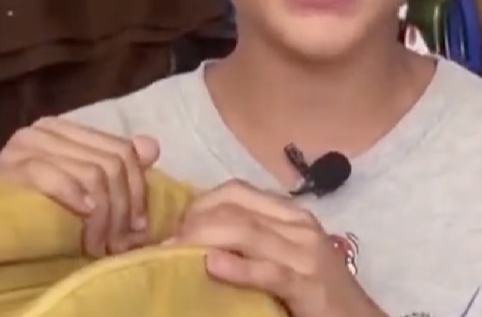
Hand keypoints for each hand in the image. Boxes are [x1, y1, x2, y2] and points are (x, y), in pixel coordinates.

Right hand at [0, 117, 159, 256]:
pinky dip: (72, 198)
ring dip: (101, 217)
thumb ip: (115, 165)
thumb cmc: (32, 209)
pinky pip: (52, 176)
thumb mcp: (80, 187)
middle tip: (117, 244)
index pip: (122, 150)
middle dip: (120, 209)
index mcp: (65, 129)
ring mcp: (24, 145)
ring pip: (91, 173)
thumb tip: (152, 147)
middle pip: (111, 164)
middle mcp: (45, 130)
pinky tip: (81, 218)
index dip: (138, 190)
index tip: (138, 227)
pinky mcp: (7, 166)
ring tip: (98, 246)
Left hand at [170, 180, 383, 316]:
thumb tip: (202, 240)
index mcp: (290, 215)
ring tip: (172, 254)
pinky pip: (268, 271)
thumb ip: (254, 242)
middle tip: (164, 245)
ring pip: (245, 232)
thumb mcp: (285, 256)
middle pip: (235, 209)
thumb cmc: (317, 291)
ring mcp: (305, 253)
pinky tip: (211, 267)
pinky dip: (237, 267)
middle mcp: (298, 225)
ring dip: (202, 240)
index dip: (199, 204)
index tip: (173, 227)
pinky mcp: (307, 284)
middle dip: (193, 223)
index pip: (236, 191)